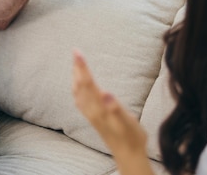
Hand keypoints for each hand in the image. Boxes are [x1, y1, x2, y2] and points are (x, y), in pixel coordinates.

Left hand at [72, 50, 152, 174]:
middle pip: (80, 85)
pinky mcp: (93, 119)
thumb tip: (106, 94)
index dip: (82, 67)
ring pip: (78, 93)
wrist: (128, 155)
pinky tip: (78, 88)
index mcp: (99, 108)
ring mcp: (91, 115)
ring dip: (76, 77)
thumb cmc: (131, 137)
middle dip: (77, 68)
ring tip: (75, 65)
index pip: (87, 82)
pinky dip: (77, 90)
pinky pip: (80, 101)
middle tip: (75, 52)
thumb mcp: (128, 122)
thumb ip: (116, 108)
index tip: (77, 52)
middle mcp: (91, 111)